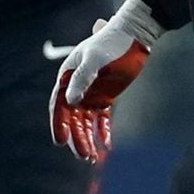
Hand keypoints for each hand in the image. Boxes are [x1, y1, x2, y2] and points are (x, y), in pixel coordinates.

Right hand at [48, 0, 163, 162]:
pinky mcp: (106, 98)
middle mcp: (76, 87)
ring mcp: (91, 93)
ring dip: (87, 138)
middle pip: (72, 117)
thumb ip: (83, 79)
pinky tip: (107, 146)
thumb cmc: (111, 43)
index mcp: (68, 76)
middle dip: (76, 137)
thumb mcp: (95, 58)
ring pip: (85, 121)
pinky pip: (101, 119)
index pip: (59, 104)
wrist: (134, 36)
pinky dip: (103, 132)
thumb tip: (71, 101)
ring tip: (92, 157)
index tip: (61, 141)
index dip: (59, 123)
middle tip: (83, 155)